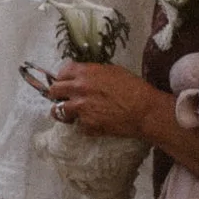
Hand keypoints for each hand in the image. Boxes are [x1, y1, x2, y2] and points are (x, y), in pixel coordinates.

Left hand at [39, 58, 161, 139]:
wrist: (144, 110)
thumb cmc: (134, 88)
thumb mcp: (113, 71)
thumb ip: (93, 73)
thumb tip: (83, 76)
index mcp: (85, 73)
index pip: (61, 72)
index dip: (63, 78)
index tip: (65, 83)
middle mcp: (79, 89)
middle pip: (54, 91)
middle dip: (58, 95)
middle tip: (64, 98)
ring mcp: (80, 109)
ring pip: (58, 111)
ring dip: (64, 112)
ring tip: (71, 115)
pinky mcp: (86, 125)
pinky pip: (78, 126)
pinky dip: (85, 126)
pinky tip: (95, 123)